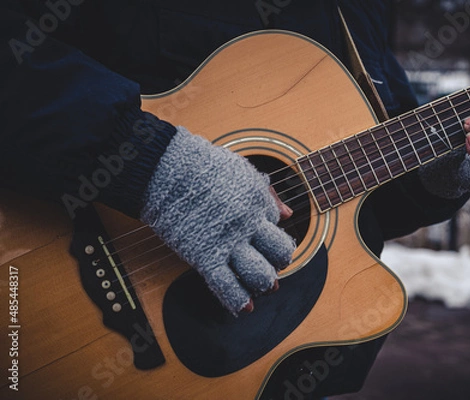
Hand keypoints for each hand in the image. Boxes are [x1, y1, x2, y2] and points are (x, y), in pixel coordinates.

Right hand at [141, 127, 295, 314]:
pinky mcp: (204, 255)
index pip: (278, 226)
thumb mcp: (242, 172)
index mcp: (259, 202)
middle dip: (279, 262)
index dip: (274, 234)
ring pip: (258, 273)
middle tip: (274, 266)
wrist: (167, 170)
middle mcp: (249, 224)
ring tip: (264, 286)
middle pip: (278, 253)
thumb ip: (266, 193)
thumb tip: (287, 213)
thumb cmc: (202, 166)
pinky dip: (237, 300)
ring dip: (264, 283)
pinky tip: (245, 308)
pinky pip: (225, 284)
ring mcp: (228, 241)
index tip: (266, 239)